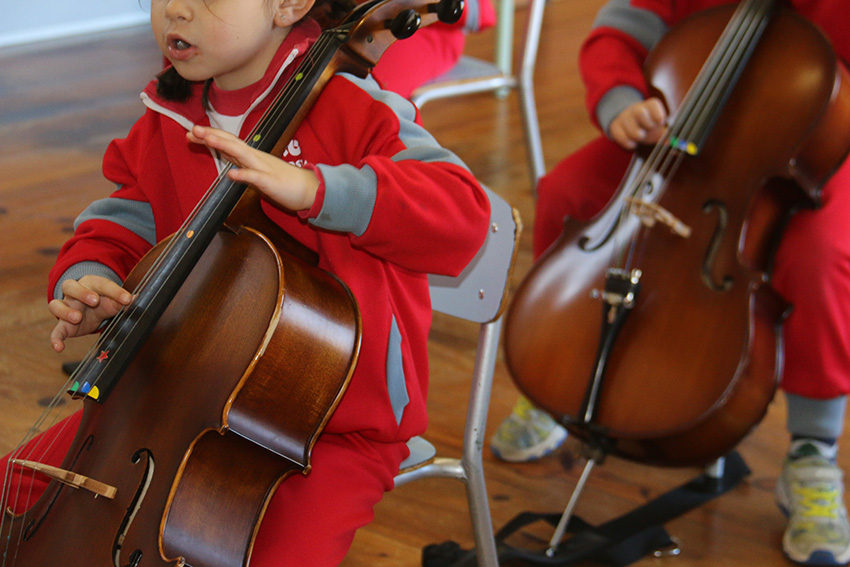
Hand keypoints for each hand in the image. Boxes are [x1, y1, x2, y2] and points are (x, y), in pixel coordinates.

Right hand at [48, 275, 132, 352]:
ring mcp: (67, 308)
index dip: (114, 291)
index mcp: (91, 283)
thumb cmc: (105, 301)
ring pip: (56, 304)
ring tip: (77, 318)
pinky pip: (56, 331)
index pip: (101, 283)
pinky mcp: (64, 325)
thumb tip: (136, 298)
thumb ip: (123, 300)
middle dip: (82, 293)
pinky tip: (58, 347)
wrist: (93, 308)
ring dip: (65, 311)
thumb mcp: (115, 300)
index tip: (127, 299)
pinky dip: (55, 339)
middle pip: (70, 286)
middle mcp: (74, 293)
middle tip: (95, 300)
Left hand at [187, 125, 318, 211]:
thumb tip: (227, 161)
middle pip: (231, 143)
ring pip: (241, 154)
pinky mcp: (271, 182)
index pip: (228, 143)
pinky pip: (255, 177)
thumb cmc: (284, 181)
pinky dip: (243, 174)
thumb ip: (243, 166)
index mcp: (251, 156)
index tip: (192, 133)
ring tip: (207, 139)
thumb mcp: (258, 172)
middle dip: (212, 135)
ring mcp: (263, 168)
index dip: (210, 136)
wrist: (308, 189)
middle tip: (193, 129)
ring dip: (223, 145)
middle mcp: (255, 158)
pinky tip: (231, 174)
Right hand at [608, 97, 667, 149]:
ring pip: (629, 125)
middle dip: (646, 125)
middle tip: (649, 131)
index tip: (660, 123)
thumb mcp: (656, 128)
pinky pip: (620, 135)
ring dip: (636, 135)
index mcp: (649, 106)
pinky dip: (628, 143)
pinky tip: (632, 144)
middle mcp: (636, 109)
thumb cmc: (646, 126)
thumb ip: (663, 134)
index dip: (658, 115)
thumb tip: (670, 142)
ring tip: (639, 138)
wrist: (627, 125)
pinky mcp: (615, 126)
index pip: (653, 104)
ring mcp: (624, 117)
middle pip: (640, 113)